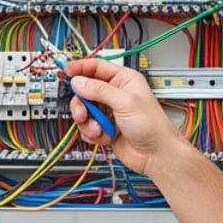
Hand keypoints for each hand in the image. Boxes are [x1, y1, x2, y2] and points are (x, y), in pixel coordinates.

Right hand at [62, 57, 183, 175]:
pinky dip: (91, 133)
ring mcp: (110, 111)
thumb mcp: (125, 102)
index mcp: (124, 80)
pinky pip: (87, 126)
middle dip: (81, 103)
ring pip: (84, 110)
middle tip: (83, 112)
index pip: (97, 67)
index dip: (80, 68)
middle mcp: (115, 94)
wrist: (156, 155)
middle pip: (85, 90)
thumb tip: (78, 81)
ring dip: (87, 122)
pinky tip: (103, 136)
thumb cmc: (152, 126)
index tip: (66, 72)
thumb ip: (99, 90)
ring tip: (97, 128)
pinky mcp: (105, 127)